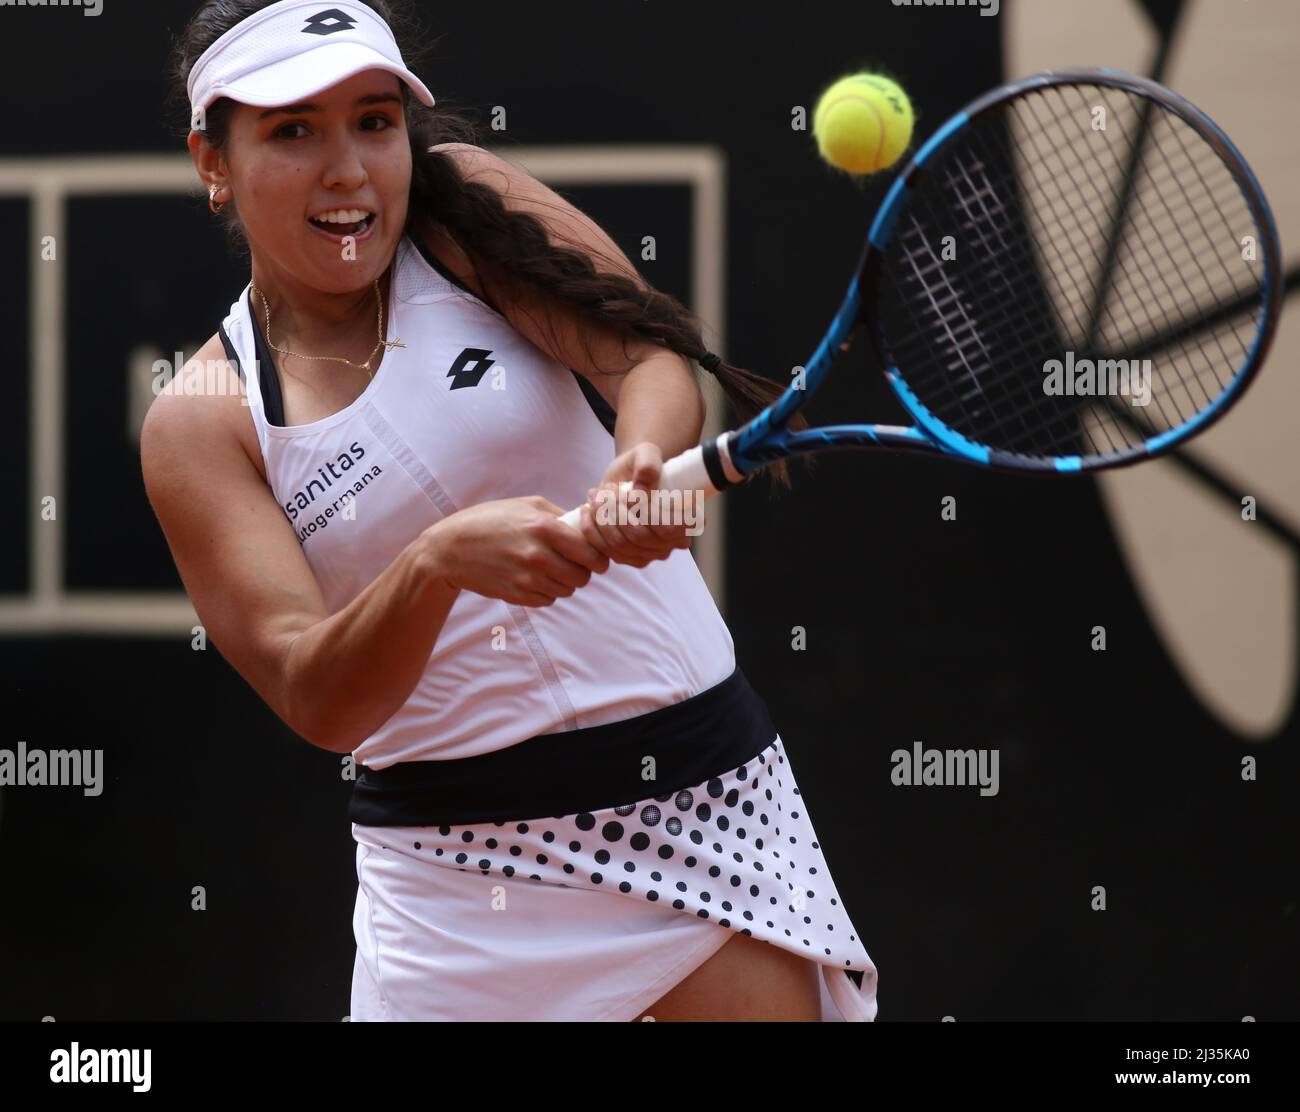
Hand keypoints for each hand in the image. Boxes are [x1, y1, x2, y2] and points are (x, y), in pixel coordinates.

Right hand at [428, 496, 610, 606]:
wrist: (450, 549)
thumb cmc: (491, 520)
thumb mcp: (527, 505)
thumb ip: (561, 516)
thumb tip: (590, 523)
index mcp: (545, 528)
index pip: (592, 553)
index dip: (599, 558)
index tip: (597, 558)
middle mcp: (538, 556)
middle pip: (583, 577)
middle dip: (583, 571)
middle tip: (573, 563)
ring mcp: (527, 579)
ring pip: (566, 591)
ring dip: (564, 582)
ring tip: (549, 568)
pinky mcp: (517, 596)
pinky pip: (548, 600)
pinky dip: (546, 592)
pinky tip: (533, 577)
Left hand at [576, 442, 699, 568]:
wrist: (628, 478)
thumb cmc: (641, 465)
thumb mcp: (647, 453)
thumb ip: (648, 465)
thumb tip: (639, 494)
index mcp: (686, 520)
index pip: (667, 529)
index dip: (645, 514)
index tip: (628, 494)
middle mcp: (671, 543)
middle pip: (639, 538)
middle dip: (617, 512)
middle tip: (607, 489)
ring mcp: (649, 554)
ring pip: (621, 546)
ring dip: (603, 519)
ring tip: (596, 495)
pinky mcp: (628, 558)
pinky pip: (606, 552)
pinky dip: (592, 531)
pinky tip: (587, 511)